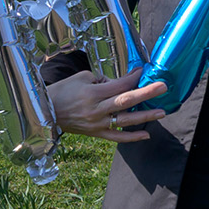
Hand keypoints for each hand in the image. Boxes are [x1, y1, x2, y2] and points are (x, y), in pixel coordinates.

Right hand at [47, 73, 168, 143]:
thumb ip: (103, 80)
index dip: (133, 77)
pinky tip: (146, 135)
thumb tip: (121, 82)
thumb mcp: (82, 78)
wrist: (45, 112)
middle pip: (126, 101)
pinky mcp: (96, 134)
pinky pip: (116, 137)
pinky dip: (131, 138)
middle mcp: (96, 109)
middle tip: (163, 87)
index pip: (119, 85)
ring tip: (161, 112)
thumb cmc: (63, 91)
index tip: (144, 71)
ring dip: (145, 116)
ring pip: (125, 121)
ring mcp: (97, 124)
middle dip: (146, 93)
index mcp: (92, 93)